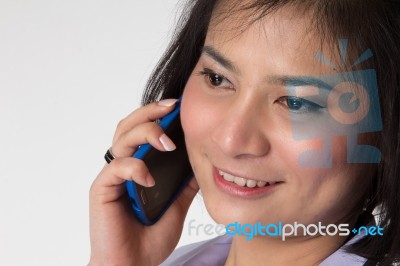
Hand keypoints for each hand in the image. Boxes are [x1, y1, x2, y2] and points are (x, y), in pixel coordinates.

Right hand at [89, 99, 198, 265]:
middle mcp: (123, 166)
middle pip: (128, 126)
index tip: (178, 106)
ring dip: (145, 134)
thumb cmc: (150, 237)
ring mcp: (112, 177)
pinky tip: (150, 179)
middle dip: (149, 113)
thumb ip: (185, 184)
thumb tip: (203, 163)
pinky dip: (134, 168)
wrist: (133, 265)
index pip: (143, 130)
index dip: (157, 115)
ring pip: (121, 140)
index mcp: (138, 166)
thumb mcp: (177, 205)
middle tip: (171, 108)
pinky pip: (116, 168)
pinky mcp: (102, 190)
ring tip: (167, 142)